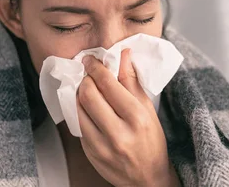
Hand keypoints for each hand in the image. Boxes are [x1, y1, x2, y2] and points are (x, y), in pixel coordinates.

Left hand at [77, 49, 179, 186]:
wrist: (146, 178)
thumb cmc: (151, 141)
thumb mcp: (147, 109)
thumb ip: (132, 81)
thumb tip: (123, 54)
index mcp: (136, 118)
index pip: (108, 84)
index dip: (96, 67)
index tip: (91, 59)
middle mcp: (118, 133)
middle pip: (88, 94)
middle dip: (86, 79)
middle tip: (89, 74)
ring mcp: (101, 145)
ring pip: (78, 108)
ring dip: (79, 94)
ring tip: (88, 89)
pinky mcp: (89, 153)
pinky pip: (77, 124)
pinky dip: (80, 111)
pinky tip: (88, 108)